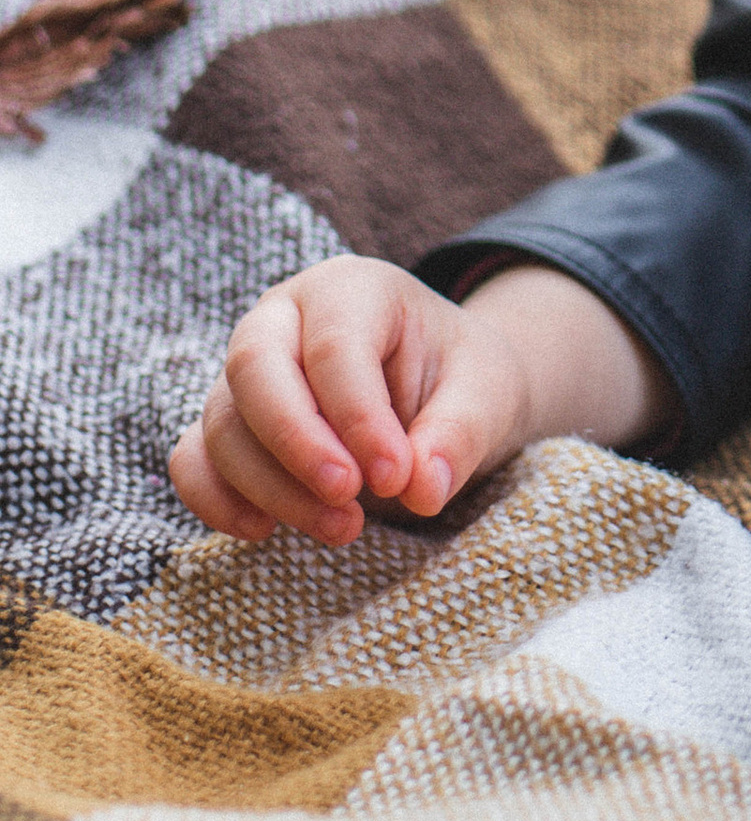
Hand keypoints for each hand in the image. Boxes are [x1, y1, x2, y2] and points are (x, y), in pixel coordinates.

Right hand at [169, 257, 668, 547]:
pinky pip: (192, 459)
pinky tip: (266, 532)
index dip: (358, 418)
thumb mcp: (488, 392)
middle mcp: (285, 316)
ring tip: (345, 527)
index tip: (395, 478)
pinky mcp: (226, 422)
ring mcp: (245, 369)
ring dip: (273, 488)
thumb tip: (422, 488)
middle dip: (297, 445)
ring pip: (223, 423)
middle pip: (254, 368)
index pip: (334, 345)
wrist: (439, 390)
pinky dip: (216, 500)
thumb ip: (461, 434)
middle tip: (348, 503)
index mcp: (352, 288)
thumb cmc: (461, 379)